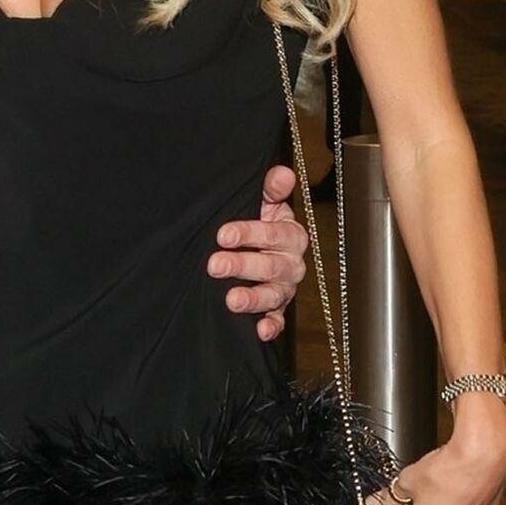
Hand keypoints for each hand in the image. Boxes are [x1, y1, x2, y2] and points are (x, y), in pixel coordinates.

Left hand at [206, 163, 307, 342]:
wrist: (260, 248)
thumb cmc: (259, 222)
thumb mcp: (264, 203)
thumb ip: (271, 189)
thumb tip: (282, 173)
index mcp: (290, 235)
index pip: (272, 233)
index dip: (248, 233)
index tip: (223, 234)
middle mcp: (291, 263)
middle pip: (269, 266)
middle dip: (241, 265)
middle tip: (214, 265)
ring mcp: (284, 288)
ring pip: (273, 295)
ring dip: (252, 298)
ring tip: (231, 300)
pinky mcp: (277, 308)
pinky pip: (278, 319)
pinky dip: (271, 327)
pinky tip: (260, 331)